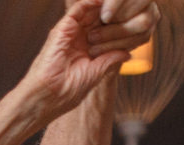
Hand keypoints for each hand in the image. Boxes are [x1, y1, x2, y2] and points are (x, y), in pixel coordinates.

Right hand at [26, 0, 157, 115]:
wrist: (49, 96)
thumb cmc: (68, 92)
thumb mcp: (96, 73)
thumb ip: (110, 60)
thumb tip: (128, 52)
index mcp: (85, 49)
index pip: (104, 30)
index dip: (117, 22)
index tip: (134, 16)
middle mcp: (77, 38)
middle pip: (98, 16)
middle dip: (113, 10)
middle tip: (131, 2)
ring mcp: (70, 32)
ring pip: (89, 8)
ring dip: (105, 3)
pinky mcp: (63, 28)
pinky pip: (78, 7)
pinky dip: (92, 1)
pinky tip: (107, 0)